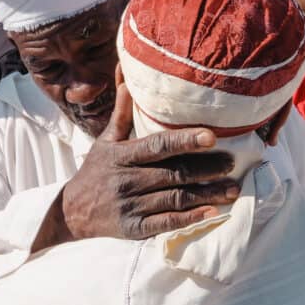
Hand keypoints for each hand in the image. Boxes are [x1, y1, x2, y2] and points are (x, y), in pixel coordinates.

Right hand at [34, 81, 240, 248]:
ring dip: (207, 195)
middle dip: (206, 169)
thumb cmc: (95, 171)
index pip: (158, 146)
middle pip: (173, 173)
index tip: (211, 137)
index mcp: (122, 156)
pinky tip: (212, 213)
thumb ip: (122, 112)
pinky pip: (166, 223)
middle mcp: (127, 180)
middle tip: (232, 164)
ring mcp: (131, 206)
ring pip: (175, 199)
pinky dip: (190, 218)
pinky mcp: (135, 228)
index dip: (185, 141)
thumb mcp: (105, 141)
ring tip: (233, 190)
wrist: (71, 212)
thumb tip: (125, 76)